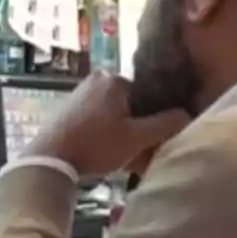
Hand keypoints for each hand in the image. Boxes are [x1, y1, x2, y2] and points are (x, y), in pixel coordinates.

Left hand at [24, 72, 189, 177]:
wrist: (49, 159)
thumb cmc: (95, 145)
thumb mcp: (136, 138)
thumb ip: (165, 124)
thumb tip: (187, 114)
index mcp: (114, 79)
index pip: (148, 94)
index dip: (156, 117)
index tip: (158, 138)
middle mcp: (96, 79)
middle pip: (130, 103)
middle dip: (139, 125)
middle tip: (142, 150)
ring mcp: (79, 92)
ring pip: (113, 112)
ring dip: (122, 131)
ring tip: (126, 156)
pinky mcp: (68, 108)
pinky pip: (97, 117)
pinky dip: (105, 132)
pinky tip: (107, 152)